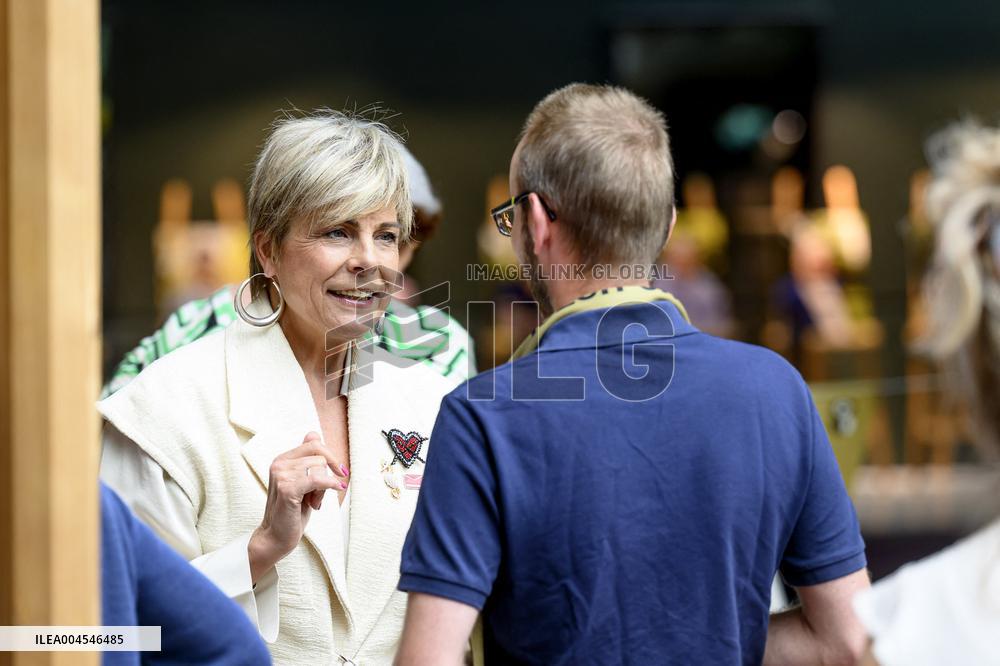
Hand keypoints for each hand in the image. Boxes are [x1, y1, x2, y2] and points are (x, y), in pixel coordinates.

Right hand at [248, 432, 347, 581]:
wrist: (277, 536)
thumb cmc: (292, 511)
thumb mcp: (305, 482)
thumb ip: (308, 459)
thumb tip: (313, 434)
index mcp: (282, 459)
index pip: (314, 444)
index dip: (330, 457)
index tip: (340, 471)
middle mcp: (279, 463)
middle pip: (319, 453)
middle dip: (328, 470)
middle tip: (325, 491)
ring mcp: (281, 475)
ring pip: (319, 467)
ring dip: (324, 486)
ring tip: (314, 502)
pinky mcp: (287, 488)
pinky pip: (318, 479)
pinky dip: (330, 485)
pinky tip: (336, 489)